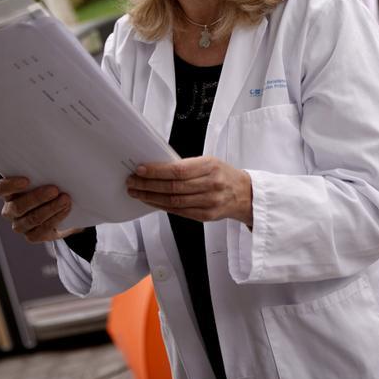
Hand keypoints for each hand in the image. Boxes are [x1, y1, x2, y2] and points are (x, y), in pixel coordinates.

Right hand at [0, 177, 78, 242]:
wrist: (64, 211)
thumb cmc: (52, 189)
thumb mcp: (47, 179)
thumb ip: (45, 173)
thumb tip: (58, 161)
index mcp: (9, 193)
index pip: (0, 189)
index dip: (11, 185)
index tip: (27, 180)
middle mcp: (11, 210)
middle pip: (17, 206)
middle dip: (37, 198)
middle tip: (55, 189)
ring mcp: (20, 225)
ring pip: (31, 219)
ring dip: (51, 208)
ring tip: (66, 199)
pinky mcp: (32, 236)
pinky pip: (42, 230)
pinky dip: (56, 218)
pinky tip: (66, 209)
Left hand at [126, 156, 253, 224]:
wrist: (245, 194)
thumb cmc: (223, 175)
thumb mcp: (210, 162)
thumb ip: (187, 166)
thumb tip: (157, 168)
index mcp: (211, 166)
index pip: (178, 170)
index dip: (157, 171)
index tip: (140, 169)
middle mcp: (211, 185)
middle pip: (173, 187)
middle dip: (148, 184)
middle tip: (132, 181)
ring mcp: (209, 202)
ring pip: (173, 201)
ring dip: (150, 197)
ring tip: (137, 192)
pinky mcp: (206, 216)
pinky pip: (178, 211)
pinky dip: (161, 206)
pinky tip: (151, 201)